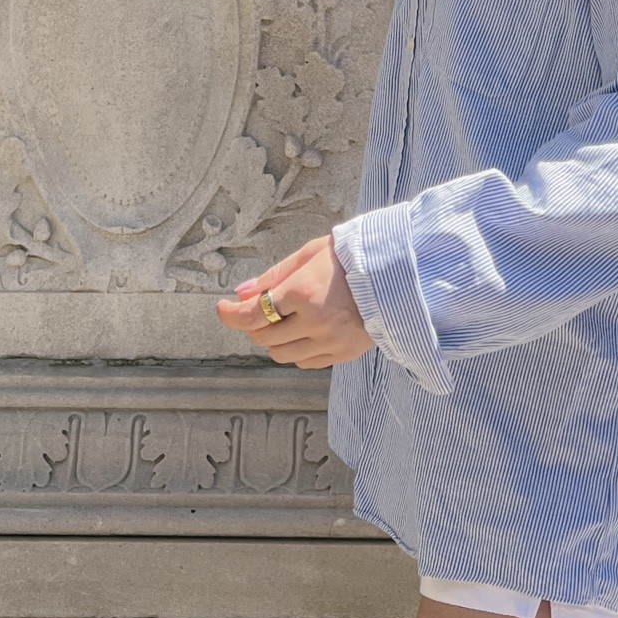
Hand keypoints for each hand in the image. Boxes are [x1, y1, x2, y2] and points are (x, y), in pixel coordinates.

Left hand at [215, 232, 372, 369]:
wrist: (394, 272)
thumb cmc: (349, 257)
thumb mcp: (309, 254)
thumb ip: (273, 276)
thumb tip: (240, 293)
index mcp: (303, 292)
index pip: (253, 315)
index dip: (230, 314)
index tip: (222, 308)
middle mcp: (314, 321)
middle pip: (263, 337)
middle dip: (254, 324)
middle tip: (260, 310)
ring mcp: (329, 341)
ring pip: (281, 354)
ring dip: (274, 339)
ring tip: (287, 320)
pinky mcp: (342, 354)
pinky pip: (304, 362)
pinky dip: (296, 350)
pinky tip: (305, 331)